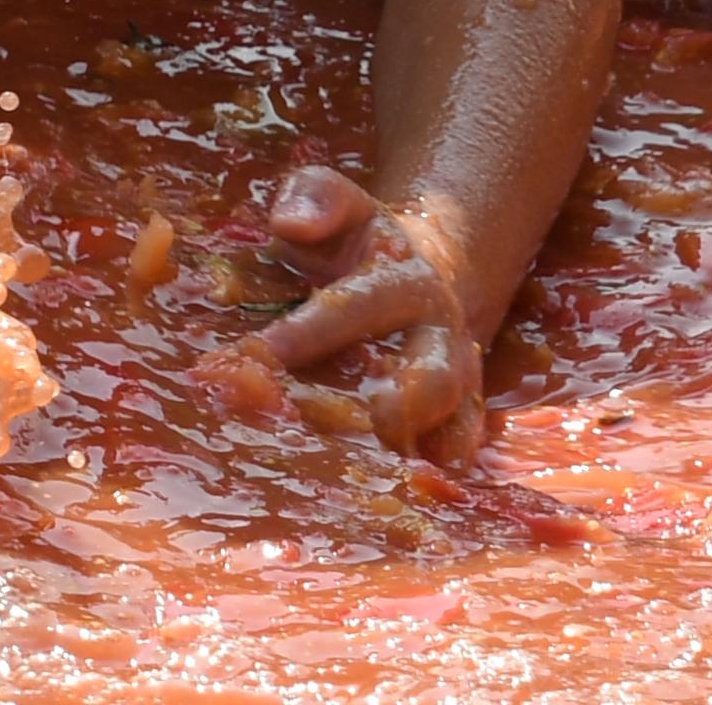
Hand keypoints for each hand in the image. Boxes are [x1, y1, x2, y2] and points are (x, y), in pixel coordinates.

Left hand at [257, 164, 486, 462]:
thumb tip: (289, 221)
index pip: (352, 307)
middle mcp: (442, 337)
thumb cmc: (359, 243)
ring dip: (417, 457)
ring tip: (377, 487)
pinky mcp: (461, 423)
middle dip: (404, 405)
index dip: (303, 334)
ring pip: (452, 427)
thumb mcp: (340, 204)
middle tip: (362, 429)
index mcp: (407, 280)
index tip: (250, 358)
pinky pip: (459, 456)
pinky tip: (399, 513)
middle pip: (434, 377)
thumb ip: (315, 198)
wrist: (431, 274)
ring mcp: (459, 385)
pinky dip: (436, 483)